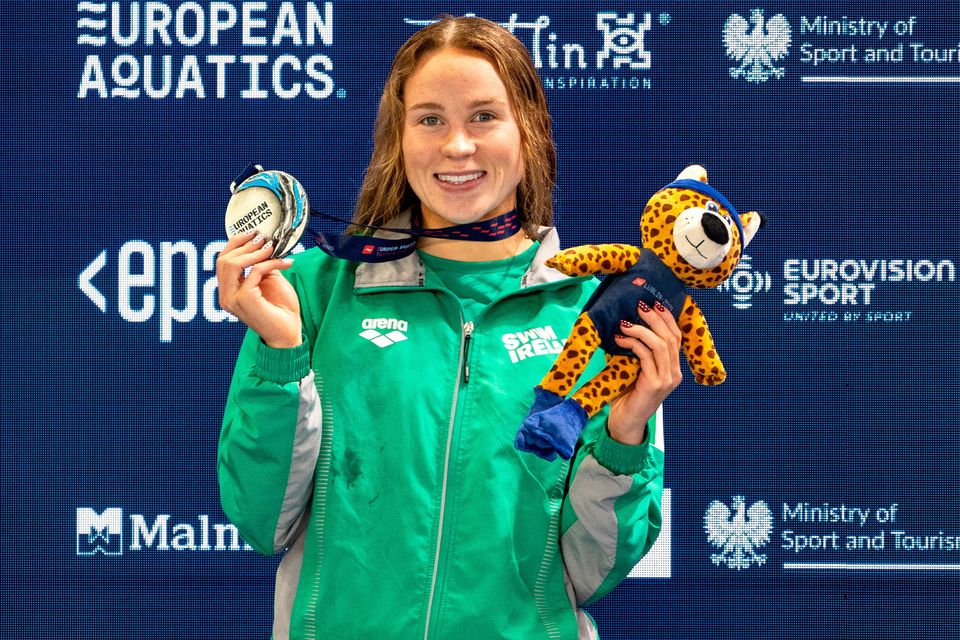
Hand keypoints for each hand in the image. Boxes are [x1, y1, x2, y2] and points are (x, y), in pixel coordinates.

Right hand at [216, 230, 301, 347]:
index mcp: (228, 291)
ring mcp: (232, 299)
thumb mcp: (269, 280)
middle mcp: (226, 296)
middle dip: (244, 245)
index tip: (253, 233)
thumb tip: (263, 243)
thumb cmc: (280, 309)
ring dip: (254, 252)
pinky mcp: (244, 299)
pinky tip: (285, 263)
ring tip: (271, 248)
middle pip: (223, 260)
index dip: (235, 243)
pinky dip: (270, 263)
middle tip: (263, 239)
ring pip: (232, 264)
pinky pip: (255, 272)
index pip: (222, 261)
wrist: (289, 332)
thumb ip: (261, 264)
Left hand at [608, 301, 682, 443]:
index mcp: (673, 369)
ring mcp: (667, 380)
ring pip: (660, 345)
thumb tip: (626, 325)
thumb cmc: (628, 396)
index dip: (667, 319)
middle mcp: (674, 374)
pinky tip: (620, 339)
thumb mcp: (636, 370)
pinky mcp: (655, 384)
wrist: (625, 423)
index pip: (676, 338)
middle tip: (640, 306)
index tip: (655, 304)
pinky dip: (633, 344)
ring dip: (642, 330)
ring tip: (625, 323)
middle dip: (655, 319)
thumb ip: (639, 352)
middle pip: (670, 338)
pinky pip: (646, 357)